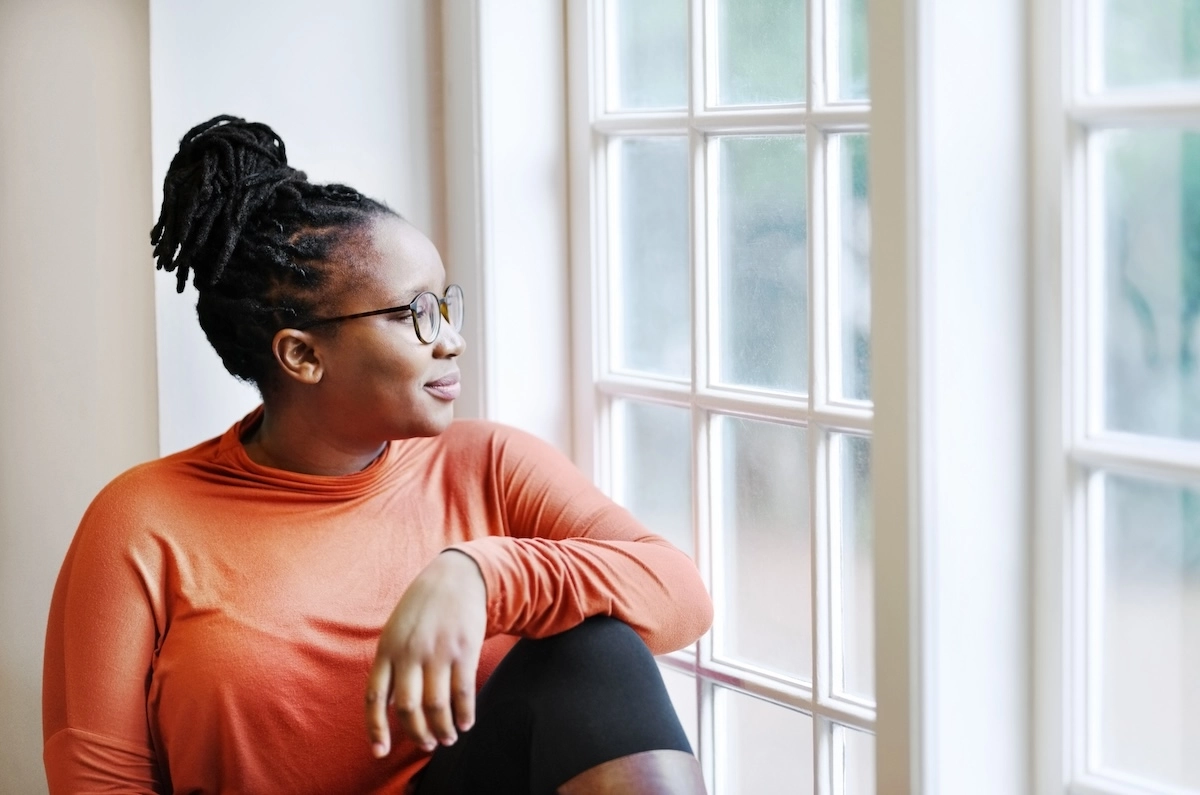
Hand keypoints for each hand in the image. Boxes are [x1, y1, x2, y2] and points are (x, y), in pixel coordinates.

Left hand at [365, 550, 486, 756]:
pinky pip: (463, 691)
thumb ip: (391, 666)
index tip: (380, 752)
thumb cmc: (423, 608)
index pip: (375, 697)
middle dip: (417, 734)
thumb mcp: (397, 630)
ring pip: (437, 705)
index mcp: (388, 649)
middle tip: (427, 744)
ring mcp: (438, 651)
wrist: (457, 576)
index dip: (376, 728)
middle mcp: (410, 652)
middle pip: (408, 708)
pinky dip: (465, 713)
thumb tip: (388, 707)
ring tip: (448, 738)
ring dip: (443, 729)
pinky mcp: (464, 649)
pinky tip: (466, 723)